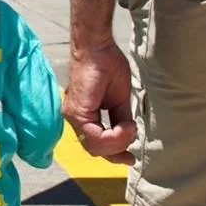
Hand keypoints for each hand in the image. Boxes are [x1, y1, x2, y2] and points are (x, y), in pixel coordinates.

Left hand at [63, 42, 136, 164]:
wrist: (98, 48)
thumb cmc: (107, 66)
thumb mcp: (119, 99)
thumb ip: (120, 119)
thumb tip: (128, 136)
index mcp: (83, 116)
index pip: (95, 145)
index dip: (113, 154)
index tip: (130, 158)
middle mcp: (74, 119)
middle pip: (95, 150)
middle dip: (117, 151)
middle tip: (132, 143)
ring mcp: (73, 116)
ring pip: (95, 147)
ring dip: (118, 142)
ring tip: (130, 128)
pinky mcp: (77, 112)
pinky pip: (95, 136)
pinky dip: (114, 136)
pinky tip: (126, 126)